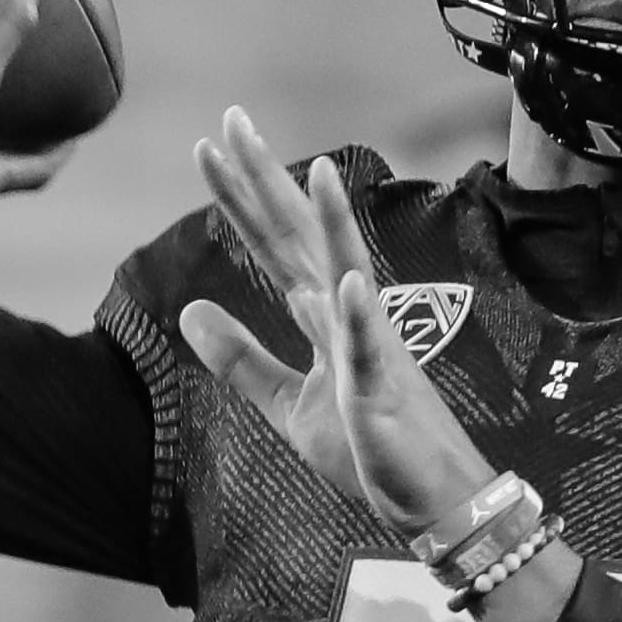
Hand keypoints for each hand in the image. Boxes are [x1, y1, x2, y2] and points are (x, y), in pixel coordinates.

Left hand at [175, 109, 493, 531]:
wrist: (432, 503)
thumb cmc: (371, 450)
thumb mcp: (288, 403)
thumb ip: (242, 357)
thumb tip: (189, 311)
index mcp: (323, 315)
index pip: (274, 244)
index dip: (240, 198)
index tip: (208, 148)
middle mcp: (347, 315)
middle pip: (300, 236)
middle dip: (267, 181)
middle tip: (234, 119)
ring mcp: (368, 347)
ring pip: (343, 273)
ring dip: (330, 222)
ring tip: (315, 168)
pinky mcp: (381, 390)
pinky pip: (368, 348)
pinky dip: (357, 314)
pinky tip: (344, 280)